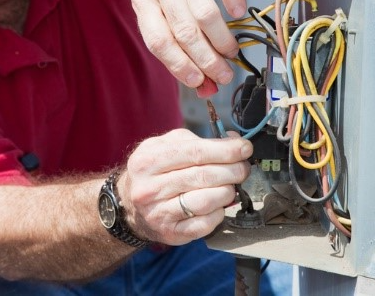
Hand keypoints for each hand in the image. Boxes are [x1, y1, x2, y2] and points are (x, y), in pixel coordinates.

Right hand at [120, 128, 252, 244]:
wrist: (129, 205)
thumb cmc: (155, 170)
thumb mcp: (167, 146)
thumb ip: (199, 141)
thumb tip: (235, 142)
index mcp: (148, 160)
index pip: (196, 152)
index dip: (226, 150)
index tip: (245, 148)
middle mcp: (150, 187)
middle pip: (204, 176)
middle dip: (233, 170)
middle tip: (243, 168)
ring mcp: (159, 213)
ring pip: (206, 201)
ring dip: (228, 192)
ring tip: (230, 186)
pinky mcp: (170, 233)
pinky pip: (205, 223)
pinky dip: (219, 212)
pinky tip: (218, 204)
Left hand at [129, 0, 244, 91]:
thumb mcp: (168, 8)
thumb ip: (181, 47)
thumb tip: (206, 88)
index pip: (157, 41)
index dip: (179, 66)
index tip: (199, 83)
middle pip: (184, 32)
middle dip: (206, 60)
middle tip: (223, 76)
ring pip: (204, 14)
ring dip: (222, 41)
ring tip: (232, 53)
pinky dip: (234, 2)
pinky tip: (240, 15)